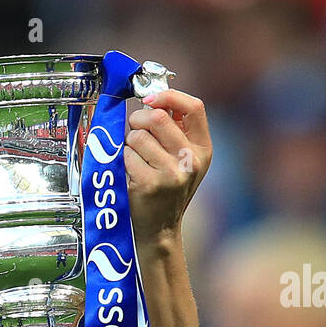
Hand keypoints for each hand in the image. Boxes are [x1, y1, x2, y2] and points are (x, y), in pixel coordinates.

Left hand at [124, 88, 211, 246]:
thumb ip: (176, 130)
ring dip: (129, 143)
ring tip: (135, 158)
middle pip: (159, 118)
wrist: (160, 230)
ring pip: (138, 136)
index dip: (169, 96)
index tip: (149, 100)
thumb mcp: (183, 160)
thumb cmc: (167, 189)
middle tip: (134, 130)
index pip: (194, 107)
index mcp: (203, 148)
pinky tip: (131, 174)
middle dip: (138, 120)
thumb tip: (152, 99)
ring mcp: (171, 173)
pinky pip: (127, 155)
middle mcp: (191, 160)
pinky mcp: (150, 184)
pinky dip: (123, 160)